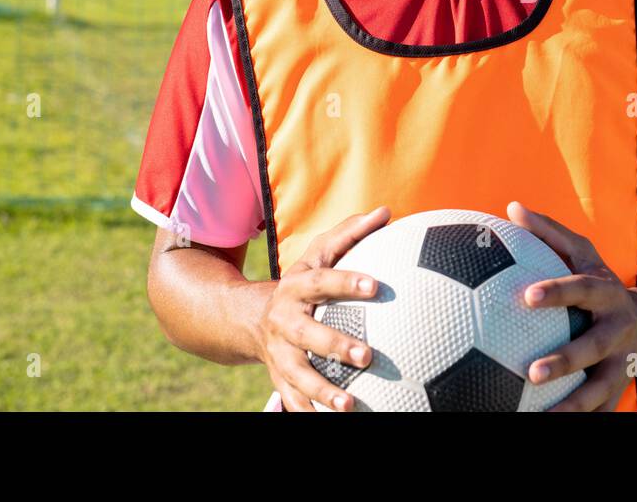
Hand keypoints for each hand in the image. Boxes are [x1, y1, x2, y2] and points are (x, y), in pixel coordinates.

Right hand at [261, 206, 390, 411]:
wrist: (250, 318)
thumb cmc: (304, 282)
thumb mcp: (318, 254)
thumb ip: (350, 233)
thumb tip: (386, 211)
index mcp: (296, 287)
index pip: (322, 281)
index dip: (347, 282)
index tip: (376, 286)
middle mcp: (284, 322)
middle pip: (306, 334)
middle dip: (334, 345)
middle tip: (367, 354)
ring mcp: (279, 354)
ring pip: (297, 375)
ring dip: (322, 392)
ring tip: (349, 405)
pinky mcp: (279, 380)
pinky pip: (293, 403)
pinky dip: (309, 415)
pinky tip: (334, 425)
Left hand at [506, 201, 636, 411]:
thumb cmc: (602, 285)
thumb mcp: (584, 255)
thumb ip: (549, 233)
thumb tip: (511, 207)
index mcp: (605, 295)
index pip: (580, 290)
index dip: (556, 293)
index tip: (526, 296)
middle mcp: (617, 331)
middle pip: (593, 347)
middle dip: (565, 360)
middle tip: (532, 372)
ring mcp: (621, 365)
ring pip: (600, 390)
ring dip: (574, 406)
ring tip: (543, 417)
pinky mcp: (619, 389)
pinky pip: (601, 410)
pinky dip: (582, 420)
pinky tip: (548, 424)